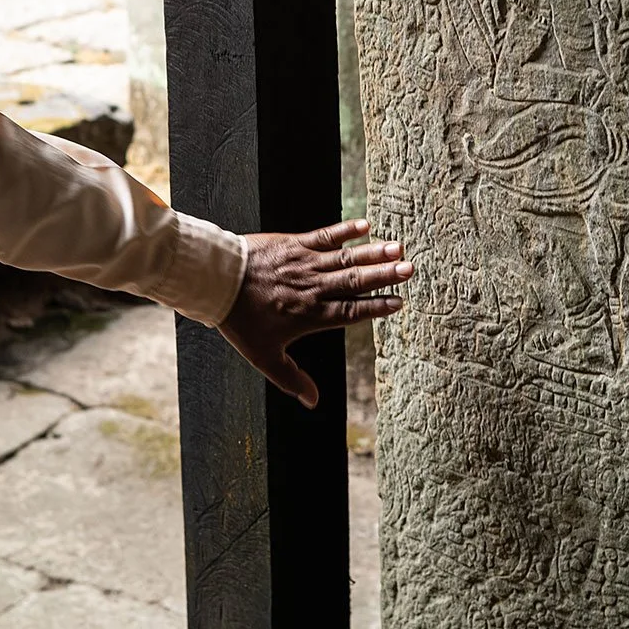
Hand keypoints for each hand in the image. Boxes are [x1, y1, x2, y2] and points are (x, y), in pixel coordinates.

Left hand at [219, 218, 412, 408]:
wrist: (218, 282)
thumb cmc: (241, 322)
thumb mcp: (265, 357)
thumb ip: (292, 379)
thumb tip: (313, 402)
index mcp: (312, 315)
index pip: (352, 311)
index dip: (377, 307)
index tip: (399, 302)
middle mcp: (314, 288)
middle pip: (356, 281)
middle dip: (385, 275)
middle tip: (410, 269)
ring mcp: (306, 263)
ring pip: (346, 258)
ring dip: (373, 252)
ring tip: (397, 247)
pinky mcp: (295, 244)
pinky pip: (324, 235)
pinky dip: (344, 230)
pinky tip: (364, 225)